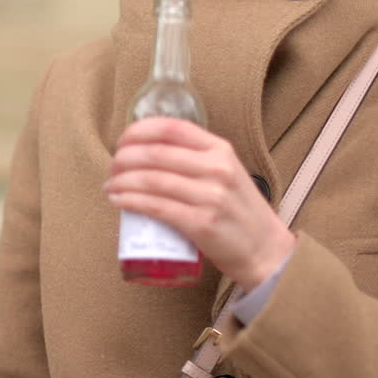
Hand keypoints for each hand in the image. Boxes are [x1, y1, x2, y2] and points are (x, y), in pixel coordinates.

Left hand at [103, 116, 294, 290]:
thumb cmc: (239, 210)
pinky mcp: (202, 224)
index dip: (139, 131)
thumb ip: (197, 158)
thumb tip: (150, 151)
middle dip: (124, 158)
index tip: (122, 140)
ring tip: (110, 185)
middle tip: (112, 167)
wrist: (266, 249)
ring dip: (122, 181)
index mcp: (221, 150)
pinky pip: (156, 207)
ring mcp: (210, 196)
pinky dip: (131, 201)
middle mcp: (216, 168)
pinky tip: (118, 200)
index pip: (172, 128)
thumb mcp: (226, 172)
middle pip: (156, 153)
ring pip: (152, 180)